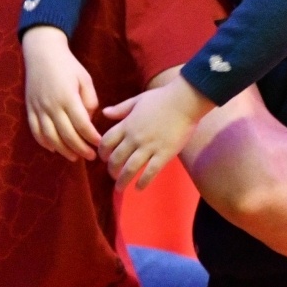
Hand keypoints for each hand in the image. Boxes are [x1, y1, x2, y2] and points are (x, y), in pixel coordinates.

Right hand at [23, 26, 101, 160]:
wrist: (42, 52)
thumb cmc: (68, 65)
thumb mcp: (85, 78)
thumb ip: (90, 100)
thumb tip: (89, 121)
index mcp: (68, 97)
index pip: (82, 125)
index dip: (91, 137)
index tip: (100, 143)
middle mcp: (52, 105)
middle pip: (67, 135)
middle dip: (80, 149)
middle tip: (91, 156)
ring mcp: (38, 108)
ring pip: (50, 138)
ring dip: (63, 150)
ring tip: (75, 156)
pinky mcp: (30, 109)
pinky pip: (35, 131)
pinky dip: (44, 143)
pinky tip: (54, 149)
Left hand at [99, 75, 213, 189]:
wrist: (184, 101)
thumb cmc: (161, 99)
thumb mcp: (137, 100)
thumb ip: (120, 109)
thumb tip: (104, 113)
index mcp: (127, 124)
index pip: (106, 142)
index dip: (102, 153)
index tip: (104, 158)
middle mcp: (134, 138)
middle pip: (116, 159)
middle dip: (111, 170)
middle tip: (113, 175)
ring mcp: (149, 147)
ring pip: (130, 169)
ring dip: (122, 181)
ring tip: (120, 187)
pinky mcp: (163, 154)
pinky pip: (150, 172)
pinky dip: (142, 182)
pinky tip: (139, 188)